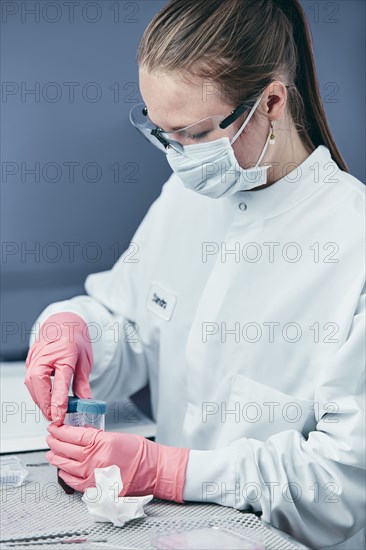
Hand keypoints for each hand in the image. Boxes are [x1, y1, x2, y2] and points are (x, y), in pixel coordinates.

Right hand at [25, 312, 92, 424]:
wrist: (65, 321)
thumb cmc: (76, 338)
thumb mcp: (85, 361)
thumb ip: (83, 383)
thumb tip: (85, 402)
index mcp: (65, 352)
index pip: (60, 381)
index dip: (59, 401)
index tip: (59, 416)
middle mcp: (47, 353)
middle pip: (38, 381)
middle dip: (44, 402)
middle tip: (53, 417)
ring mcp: (36, 355)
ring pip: (30, 381)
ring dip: (39, 398)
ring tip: (50, 410)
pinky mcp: (30, 358)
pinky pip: (29, 378)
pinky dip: (36, 390)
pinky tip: (45, 397)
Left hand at [46, 424, 189, 501]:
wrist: (153, 470)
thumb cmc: (140, 452)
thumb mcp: (116, 436)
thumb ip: (96, 437)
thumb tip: (80, 436)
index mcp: (102, 442)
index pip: (74, 434)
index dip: (61, 430)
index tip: (55, 427)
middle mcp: (96, 459)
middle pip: (67, 449)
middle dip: (55, 442)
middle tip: (50, 438)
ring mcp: (94, 475)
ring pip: (67, 466)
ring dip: (56, 458)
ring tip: (51, 453)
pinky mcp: (97, 488)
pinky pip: (74, 482)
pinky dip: (65, 475)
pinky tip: (62, 470)